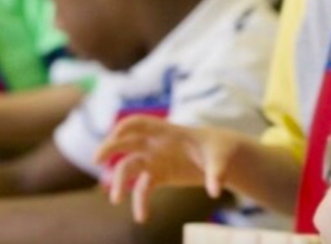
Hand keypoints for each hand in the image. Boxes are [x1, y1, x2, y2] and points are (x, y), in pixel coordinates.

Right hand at [93, 115, 242, 222]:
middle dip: (109, 147)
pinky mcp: (158, 176)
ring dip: (120, 182)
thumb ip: (217, 173)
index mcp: (169, 133)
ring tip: (116, 199)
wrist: (224, 159)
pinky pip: (142, 189)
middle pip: (126, 142)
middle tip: (97, 159)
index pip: (140, 123)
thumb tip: (215, 190)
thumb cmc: (221, 150)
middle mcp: (157, 145)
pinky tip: (143, 217)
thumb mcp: (221, 159)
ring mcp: (155, 160)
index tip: (115, 137)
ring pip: (128, 168)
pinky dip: (140, 203)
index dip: (125, 127)